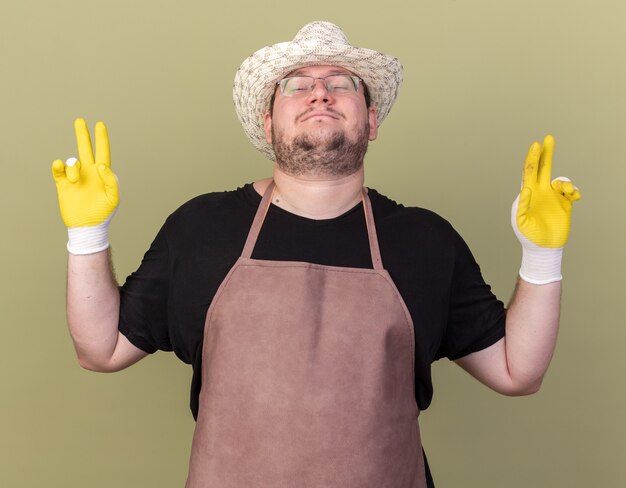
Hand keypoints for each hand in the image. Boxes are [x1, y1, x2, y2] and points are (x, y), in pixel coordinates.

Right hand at [52, 118, 118, 253]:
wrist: (87, 227)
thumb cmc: (103, 213)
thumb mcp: (113, 197)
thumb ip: (111, 180)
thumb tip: (101, 165)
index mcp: (102, 174)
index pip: (102, 152)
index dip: (101, 138)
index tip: (100, 124)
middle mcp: (88, 172)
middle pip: (85, 149)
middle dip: (83, 135)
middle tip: (80, 121)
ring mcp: (76, 178)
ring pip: (72, 161)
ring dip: (73, 167)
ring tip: (75, 180)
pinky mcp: (63, 184)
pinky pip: (58, 170)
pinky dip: (58, 166)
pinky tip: (59, 166)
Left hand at [511, 135, 580, 283]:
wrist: (543, 248)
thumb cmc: (527, 235)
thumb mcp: (520, 221)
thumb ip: (521, 205)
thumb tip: (526, 188)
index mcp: (527, 193)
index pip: (529, 172)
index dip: (533, 158)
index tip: (536, 144)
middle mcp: (540, 192)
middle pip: (543, 168)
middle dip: (546, 153)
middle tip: (548, 138)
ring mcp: (552, 197)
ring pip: (560, 180)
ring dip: (565, 182)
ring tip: (566, 191)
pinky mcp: (564, 204)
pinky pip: (571, 191)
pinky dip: (574, 191)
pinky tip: (574, 197)